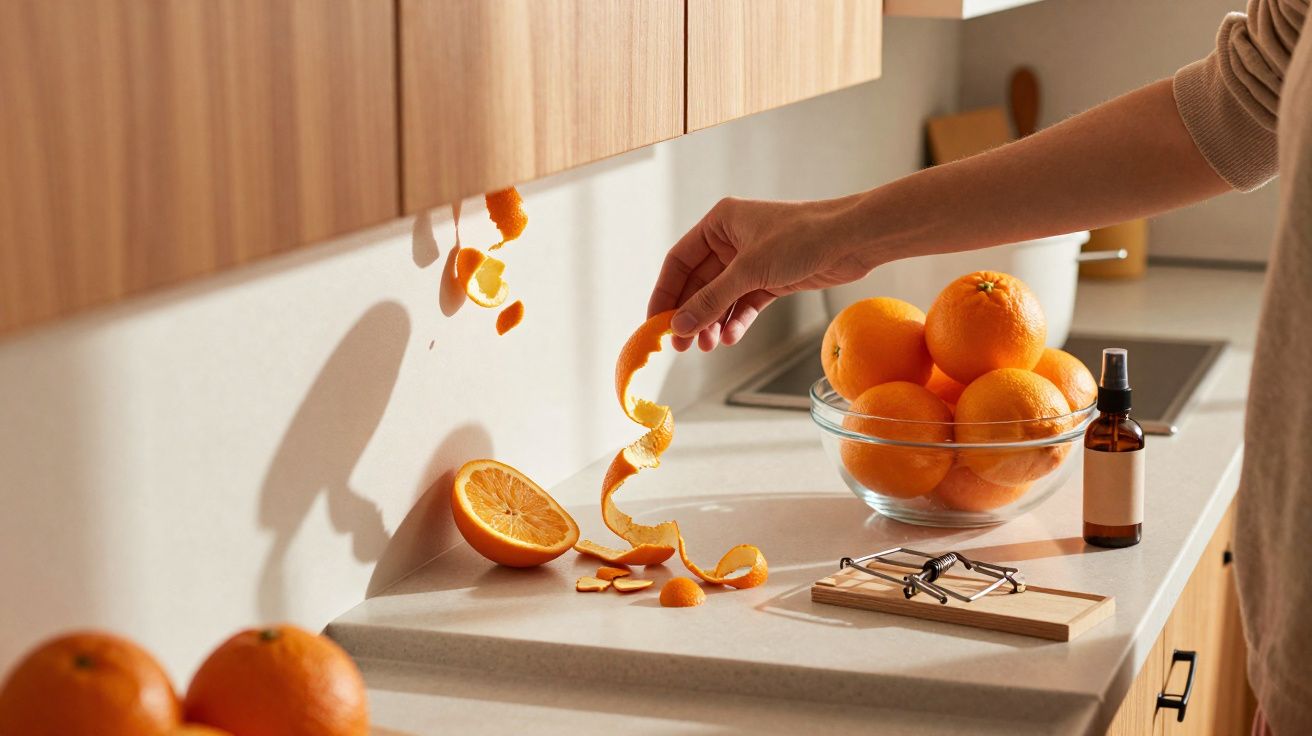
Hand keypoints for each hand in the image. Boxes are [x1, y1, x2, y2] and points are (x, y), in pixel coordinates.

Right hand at [647, 196, 871, 350]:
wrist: (853, 240)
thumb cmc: (802, 238)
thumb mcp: (749, 270)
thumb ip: (711, 299)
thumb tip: (679, 325)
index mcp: (719, 223)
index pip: (678, 261)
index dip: (665, 293)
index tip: (656, 324)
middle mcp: (731, 240)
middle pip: (698, 283)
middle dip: (691, 314)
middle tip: (681, 345)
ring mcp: (751, 261)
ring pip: (721, 297)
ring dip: (712, 322)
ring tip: (707, 346)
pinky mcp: (771, 279)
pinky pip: (744, 304)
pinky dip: (736, 321)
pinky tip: (730, 338)